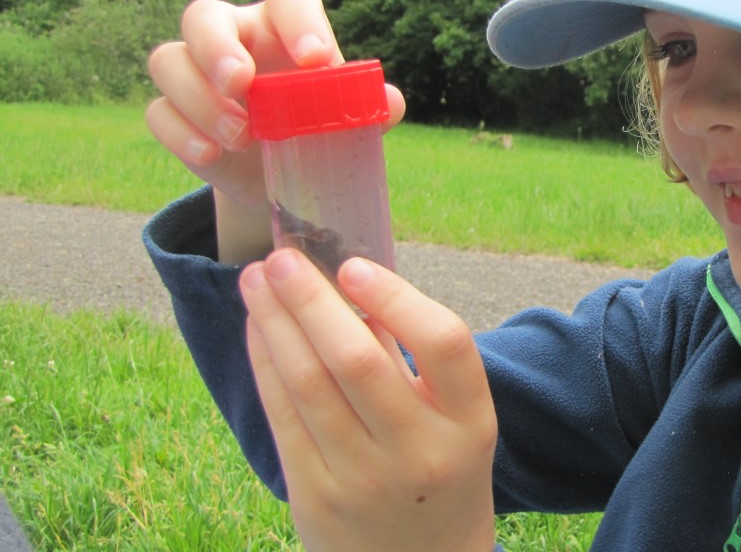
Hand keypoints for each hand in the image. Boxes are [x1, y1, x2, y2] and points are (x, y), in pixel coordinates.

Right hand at [145, 0, 405, 260]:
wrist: (281, 173)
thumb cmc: (318, 128)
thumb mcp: (348, 123)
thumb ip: (368, 109)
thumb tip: (390, 102)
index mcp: (282, 26)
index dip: (300, 22)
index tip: (316, 62)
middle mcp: (233, 37)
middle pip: (203, 16)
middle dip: (217, 48)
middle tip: (242, 84)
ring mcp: (195, 73)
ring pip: (169, 60)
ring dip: (200, 98)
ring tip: (241, 136)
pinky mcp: (173, 113)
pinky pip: (158, 112)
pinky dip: (182, 134)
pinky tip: (211, 156)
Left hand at [241, 249, 497, 551]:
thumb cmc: (440, 470)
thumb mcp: (455, 422)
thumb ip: (412, 361)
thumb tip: (348, 283)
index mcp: (471, 423)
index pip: (444, 344)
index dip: (397, 299)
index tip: (353, 266)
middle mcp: (420, 452)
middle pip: (358, 362)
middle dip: (311, 301)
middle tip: (282, 257)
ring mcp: (364, 479)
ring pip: (308, 385)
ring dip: (276, 323)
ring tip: (256, 279)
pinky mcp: (315, 497)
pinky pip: (283, 416)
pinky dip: (265, 363)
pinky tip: (258, 328)